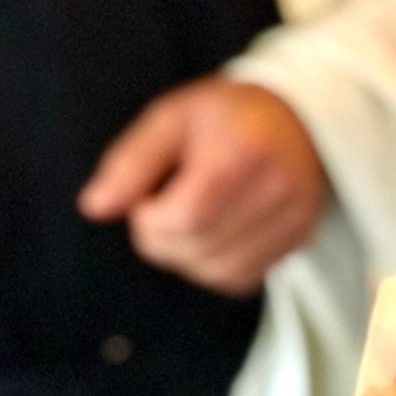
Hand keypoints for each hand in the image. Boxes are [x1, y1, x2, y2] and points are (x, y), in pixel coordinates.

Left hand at [78, 76, 326, 296]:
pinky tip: (211, 236)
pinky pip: (241, 280)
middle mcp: (278, 190)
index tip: (144, 199)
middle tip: (158, 210)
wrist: (300, 121)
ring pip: (218, 271)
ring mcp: (294, 219)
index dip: (150, 220)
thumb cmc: (228, 116)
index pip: (188, 216)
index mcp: (245, 151)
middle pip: (200, 247)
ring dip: (185, 257)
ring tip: (184, 222)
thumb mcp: (173, 118)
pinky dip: (212, 267)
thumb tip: (95, 208)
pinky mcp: (300, 240)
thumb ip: (132, 162)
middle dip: (160, 240)